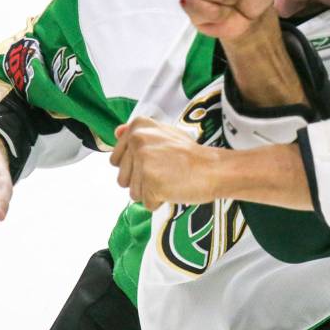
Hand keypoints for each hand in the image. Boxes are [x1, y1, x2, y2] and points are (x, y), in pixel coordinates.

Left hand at [110, 117, 226, 210]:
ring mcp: (143, 162)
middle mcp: (137, 141)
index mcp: (138, 126)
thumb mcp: (164, 134)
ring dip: (150, 192)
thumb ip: (137, 134)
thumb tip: (117, 132)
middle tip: (166, 171)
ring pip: (133, 193)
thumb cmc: (191, 155)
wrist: (214, 168)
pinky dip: (160, 201)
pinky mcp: (151, 183)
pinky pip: (146, 204)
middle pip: (122, 178)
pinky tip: (174, 188)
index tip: (157, 160)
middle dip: (142, 181)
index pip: (115, 160)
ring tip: (170, 178)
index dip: (135, 166)